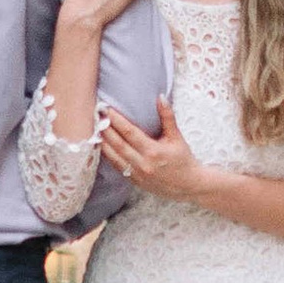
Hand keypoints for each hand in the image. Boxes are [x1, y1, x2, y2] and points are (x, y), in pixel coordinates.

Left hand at [97, 97, 211, 202]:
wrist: (189, 185)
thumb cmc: (183, 159)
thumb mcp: (177, 137)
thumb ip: (167, 117)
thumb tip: (160, 97)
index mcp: (153, 151)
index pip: (129, 132)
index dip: (116, 120)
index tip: (107, 109)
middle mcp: (143, 164)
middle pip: (118, 144)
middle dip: (105, 129)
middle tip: (96, 116)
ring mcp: (137, 175)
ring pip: (114, 157)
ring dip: (102, 143)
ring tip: (94, 130)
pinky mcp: (135, 181)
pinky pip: (117, 167)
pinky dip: (108, 157)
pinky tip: (101, 147)